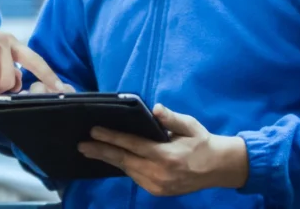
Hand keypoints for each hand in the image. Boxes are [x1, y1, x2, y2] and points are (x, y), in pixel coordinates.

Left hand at [77, 104, 248, 195]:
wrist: (218, 168)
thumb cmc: (202, 142)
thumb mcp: (190, 126)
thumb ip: (171, 118)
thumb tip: (155, 108)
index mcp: (166, 156)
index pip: (132, 145)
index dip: (111, 138)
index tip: (94, 132)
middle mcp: (159, 173)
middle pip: (124, 161)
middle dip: (101, 152)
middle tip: (82, 146)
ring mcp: (158, 185)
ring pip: (127, 170)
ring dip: (109, 160)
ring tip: (92, 151)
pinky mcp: (158, 191)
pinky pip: (135, 177)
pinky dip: (123, 167)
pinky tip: (112, 159)